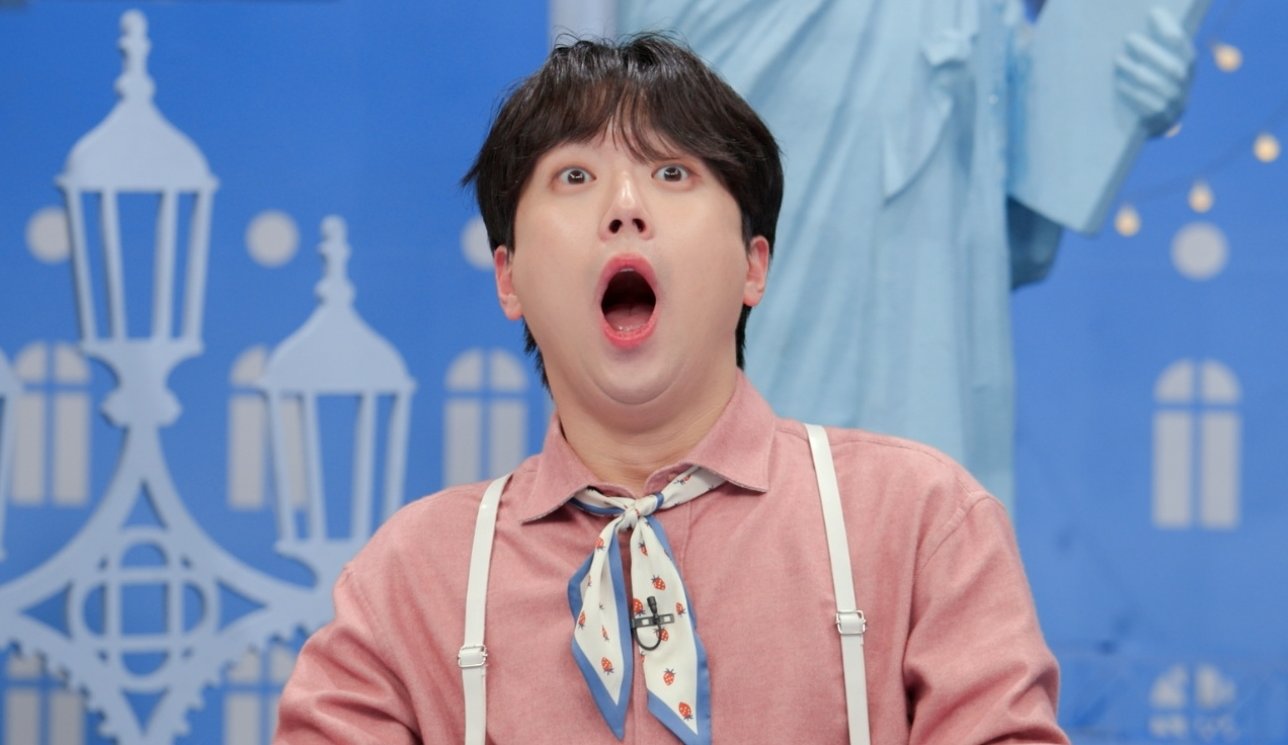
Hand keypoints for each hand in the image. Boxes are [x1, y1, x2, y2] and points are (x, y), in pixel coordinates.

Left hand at [1115, 7, 1195, 136]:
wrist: (1143, 123)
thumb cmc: (1144, 81)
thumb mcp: (1152, 60)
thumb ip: (1156, 38)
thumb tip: (1152, 11)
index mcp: (1187, 67)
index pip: (1184, 48)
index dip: (1171, 31)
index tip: (1154, 15)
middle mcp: (1185, 86)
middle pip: (1172, 67)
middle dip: (1149, 50)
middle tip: (1129, 37)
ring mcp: (1175, 106)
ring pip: (1158, 85)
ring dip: (1136, 70)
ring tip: (1118, 59)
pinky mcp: (1160, 122)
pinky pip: (1149, 107)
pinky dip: (1133, 93)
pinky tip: (1119, 84)